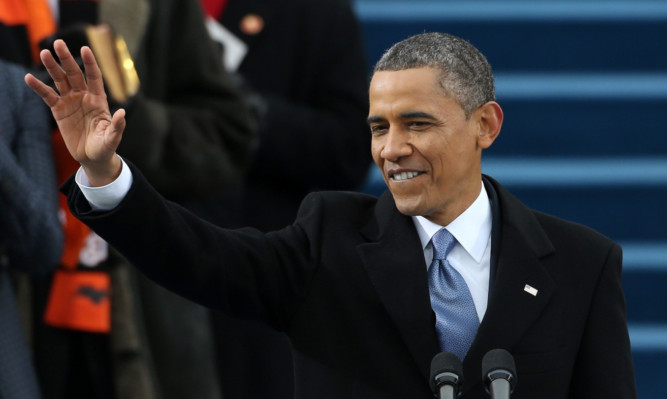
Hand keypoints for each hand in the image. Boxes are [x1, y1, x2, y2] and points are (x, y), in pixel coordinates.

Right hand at [24, 39, 125, 185]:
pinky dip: (39, 87)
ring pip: (60, 81)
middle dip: (67, 59)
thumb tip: (122, 113)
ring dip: (52, 67)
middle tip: (58, 43)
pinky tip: (29, 78)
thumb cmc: (105, 146)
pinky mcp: (59, 111)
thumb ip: (117, 125)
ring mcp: (70, 102)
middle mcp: (84, 96)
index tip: (85, 48)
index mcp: (99, 99)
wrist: (92, 157)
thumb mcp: (112, 137)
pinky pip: (48, 96)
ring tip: (44, 53)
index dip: (90, 63)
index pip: (94, 77)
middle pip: (74, 74)